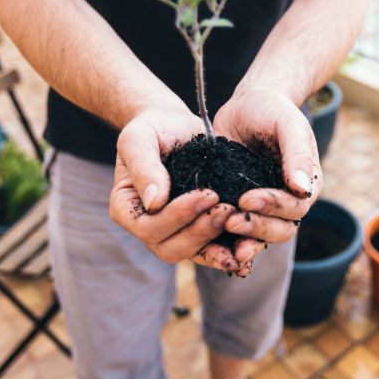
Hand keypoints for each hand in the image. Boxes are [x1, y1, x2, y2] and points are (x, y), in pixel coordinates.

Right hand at [109, 105, 240, 271]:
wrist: (175, 124)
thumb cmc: (153, 128)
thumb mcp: (140, 138)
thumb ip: (144, 167)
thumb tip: (154, 203)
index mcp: (127, 209)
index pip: (149, 228)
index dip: (178, 216)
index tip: (208, 193)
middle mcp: (148, 227)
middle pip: (170, 249)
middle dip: (201, 232)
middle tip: (228, 209)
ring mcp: (174, 231)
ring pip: (194, 253)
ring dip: (218, 245)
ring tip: (240, 223)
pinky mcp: (198, 227)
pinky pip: (213, 247)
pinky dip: (230, 248)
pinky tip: (251, 245)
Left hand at [213, 86, 322, 272]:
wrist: (247, 106)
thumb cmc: (272, 110)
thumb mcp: (288, 125)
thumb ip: (297, 154)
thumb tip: (303, 188)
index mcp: (306, 185)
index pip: (295, 208)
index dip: (272, 207)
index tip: (245, 199)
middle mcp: (288, 202)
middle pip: (280, 230)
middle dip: (256, 228)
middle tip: (229, 221)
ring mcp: (264, 207)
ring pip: (260, 236)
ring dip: (244, 239)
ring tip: (221, 230)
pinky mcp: (241, 207)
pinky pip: (239, 230)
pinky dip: (227, 239)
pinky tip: (209, 240)